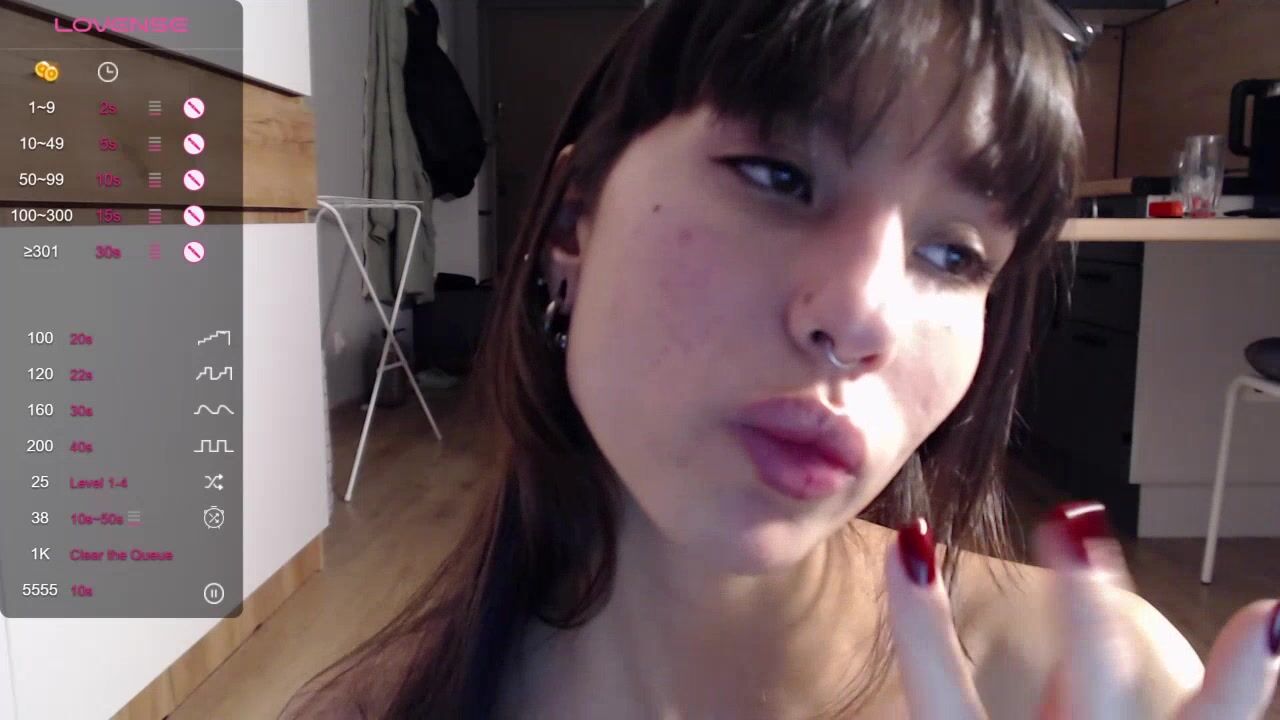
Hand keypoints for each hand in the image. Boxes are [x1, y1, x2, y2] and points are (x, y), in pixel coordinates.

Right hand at [884, 503, 1279, 718]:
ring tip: (1273, 616)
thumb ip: (1025, 710)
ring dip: (1238, 684)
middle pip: (1088, 694)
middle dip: (1084, 607)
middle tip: (1075, 522)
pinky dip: (1242, 696)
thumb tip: (1048, 632)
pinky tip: (1276, 640)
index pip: (945, 703)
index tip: (911, 544)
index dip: (923, 629)